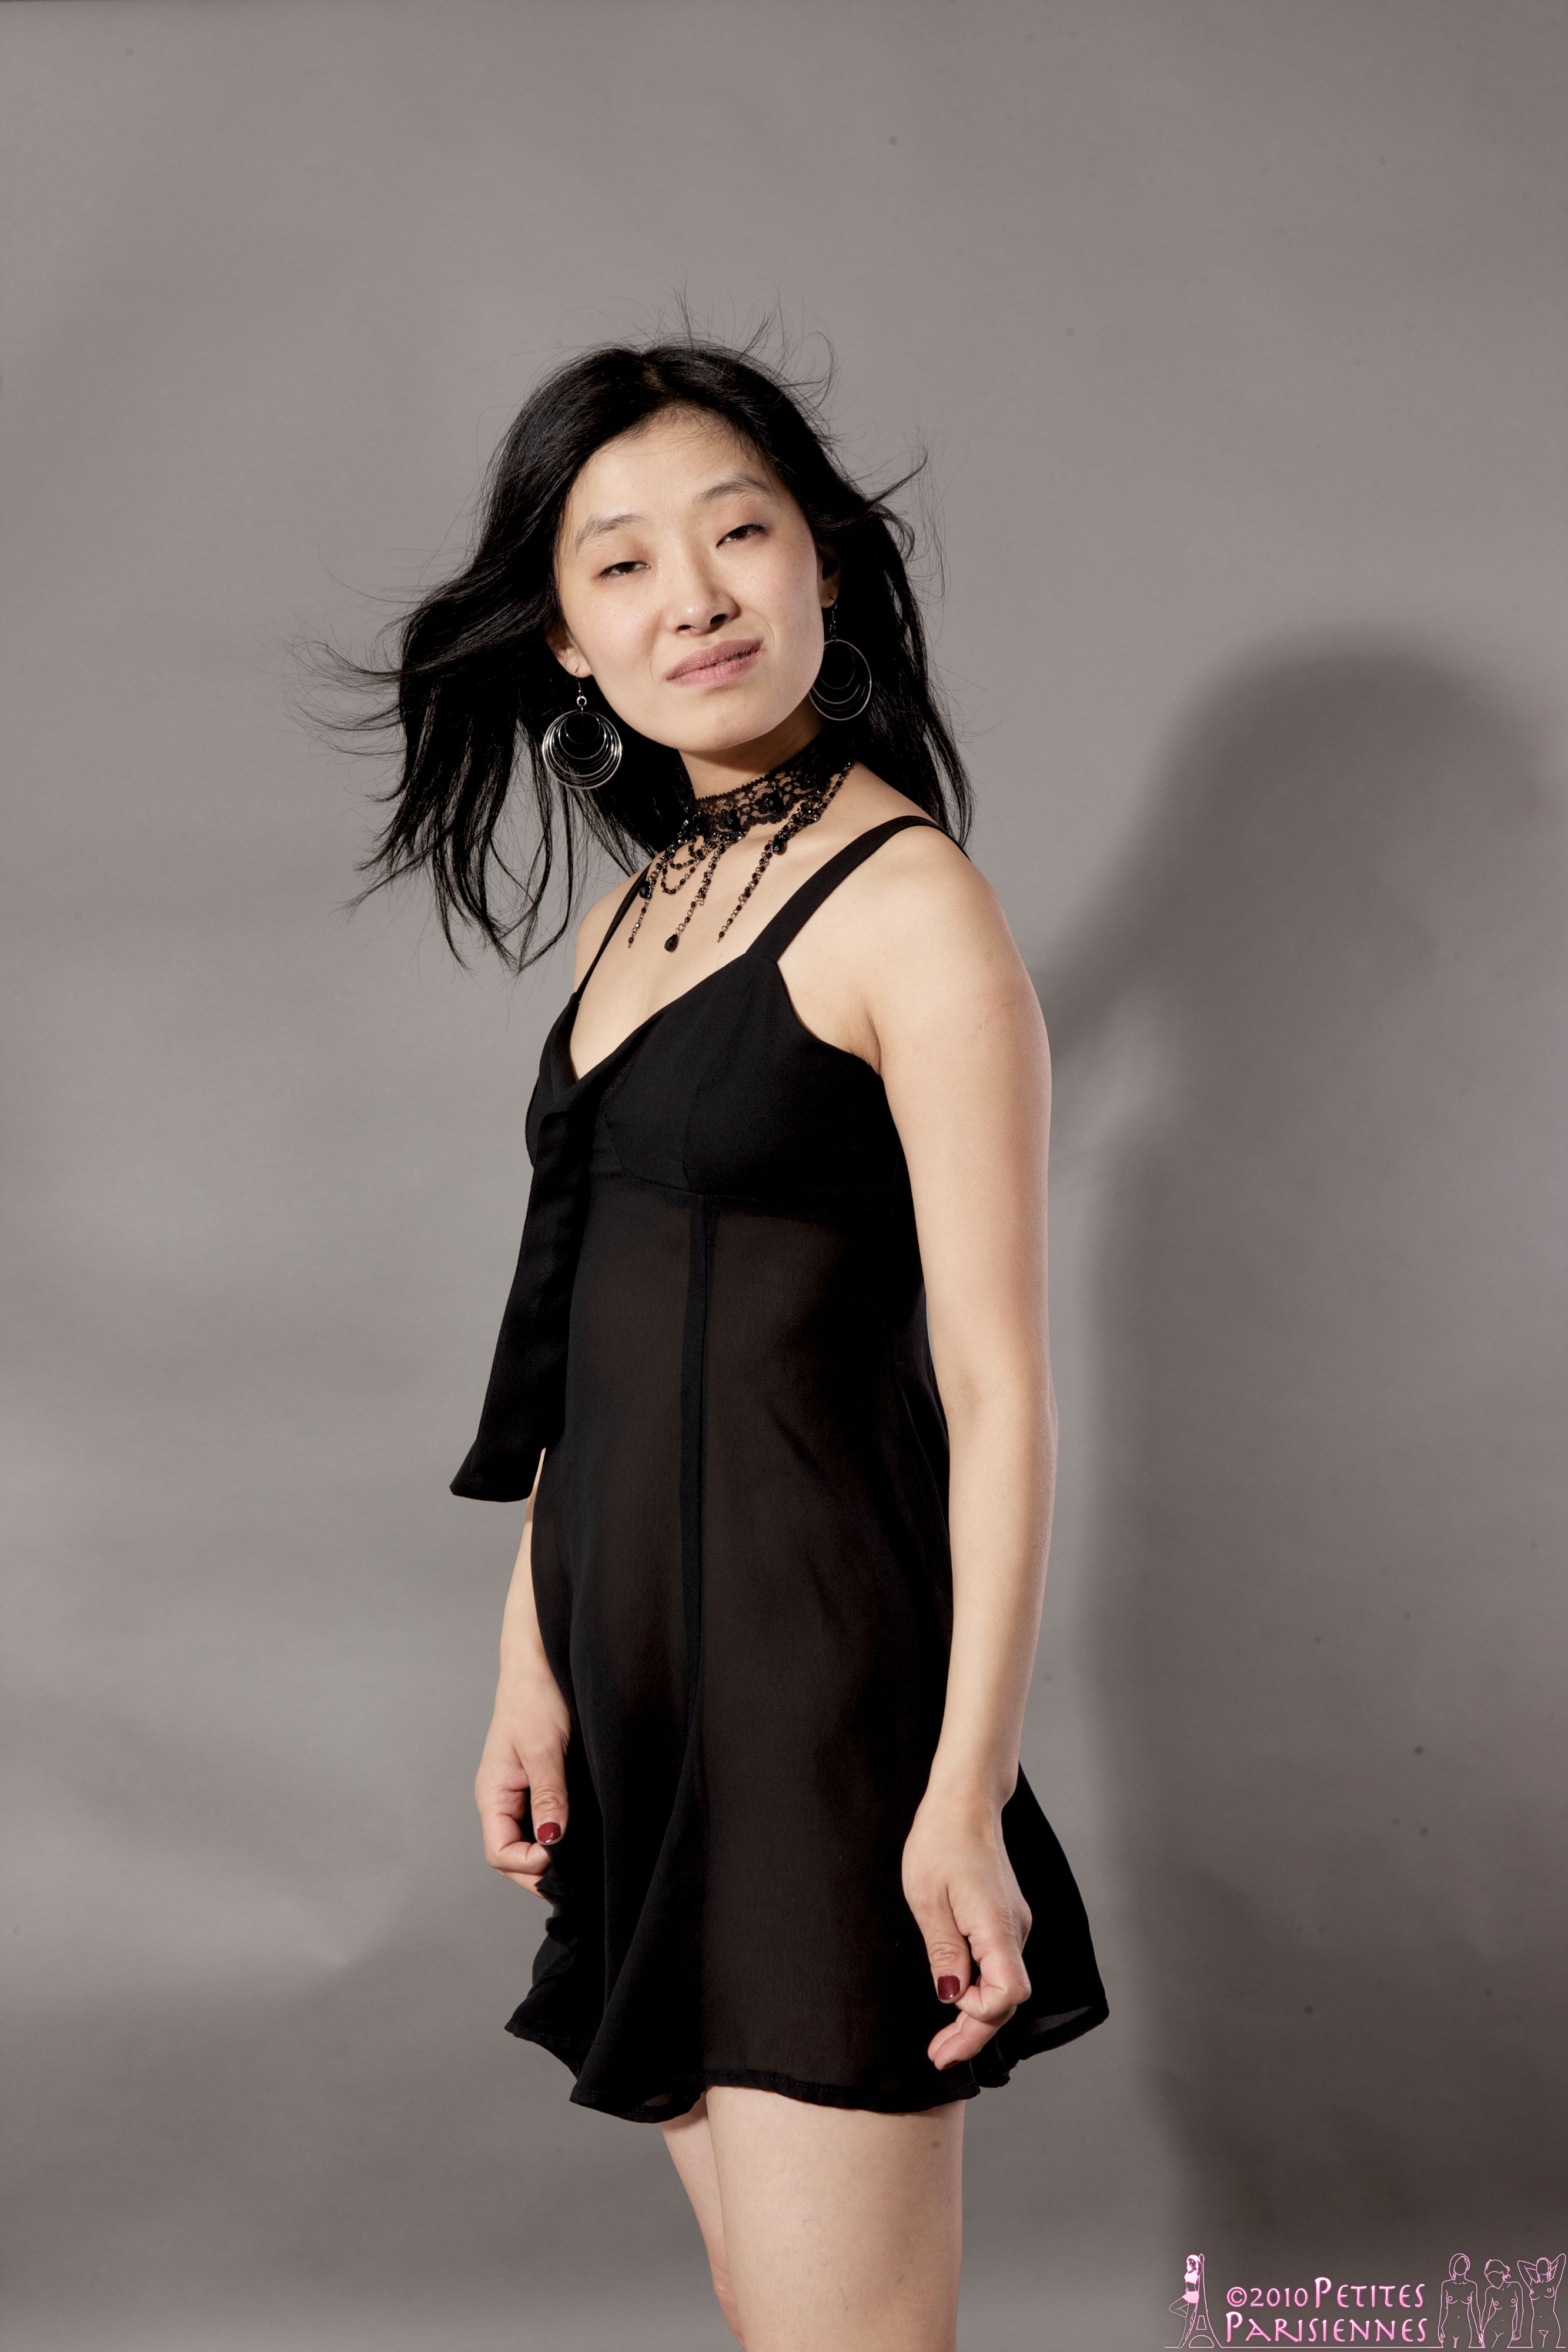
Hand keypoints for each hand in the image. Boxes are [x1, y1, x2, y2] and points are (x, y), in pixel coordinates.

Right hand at [475, 1667, 572, 1899]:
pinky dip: (556, 1836)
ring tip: (581, 1864)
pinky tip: (579, 1839)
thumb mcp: (544, 1748)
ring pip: (527, 1841)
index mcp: (493, 1793)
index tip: (560, 1857)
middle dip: (538, 1872)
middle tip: (576, 1879)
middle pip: (512, 1855)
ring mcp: (518, 1792)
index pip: (500, 1853)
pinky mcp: (536, 1783)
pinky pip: (541, 1821)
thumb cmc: (536, 1696)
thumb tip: (551, 1841)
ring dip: (548, 1857)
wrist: (540, 1661)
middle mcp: (502, 1799)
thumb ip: (547, 1796)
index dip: (528, 1865)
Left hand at [901, 1786, 1031, 2070]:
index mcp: (997, 1925)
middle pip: (1008, 1999)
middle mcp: (1015, 1929)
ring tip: (943, 2040)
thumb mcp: (928, 1898)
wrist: (965, 1800)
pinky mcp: (1007, 1919)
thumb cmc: (941, 1840)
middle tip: (938, 2056)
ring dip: (977, 2015)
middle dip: (974, 2033)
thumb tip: (951, 1997)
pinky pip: (1000, 1966)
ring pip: (1004, 1985)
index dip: (978, 2019)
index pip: (1007, 1994)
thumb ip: (943, 1951)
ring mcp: (1015, 1924)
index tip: (944, 2027)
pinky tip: (958, 1997)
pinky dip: (981, 1990)